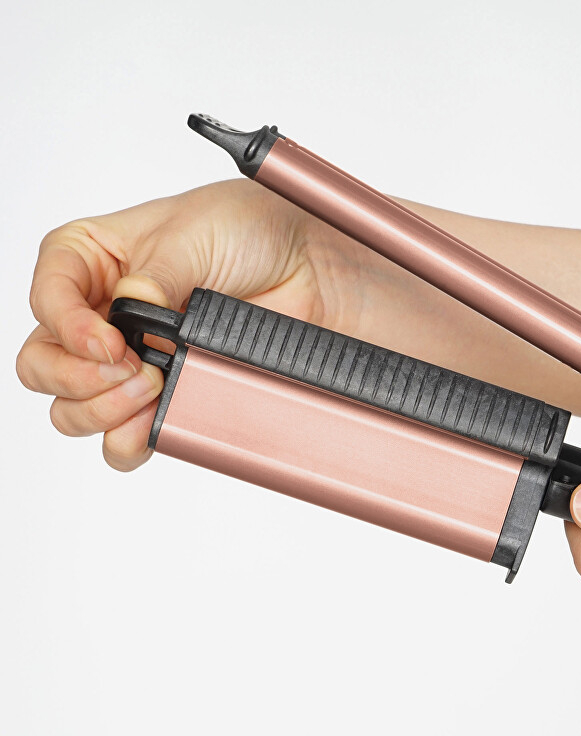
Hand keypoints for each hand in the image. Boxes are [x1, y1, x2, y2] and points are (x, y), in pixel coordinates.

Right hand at [16, 180, 494, 470]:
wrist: (316, 269)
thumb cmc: (259, 232)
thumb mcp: (195, 232)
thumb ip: (149, 275)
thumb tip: (124, 314)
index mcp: (100, 259)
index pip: (47, 296)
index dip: (63, 324)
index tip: (104, 341)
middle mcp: (109, 314)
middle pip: (44, 362)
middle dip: (75, 374)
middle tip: (130, 367)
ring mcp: (139, 360)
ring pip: (74, 406)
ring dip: (99, 408)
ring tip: (151, 385)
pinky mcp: (173, 394)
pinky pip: (125, 437)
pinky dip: (128, 438)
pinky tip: (151, 421)